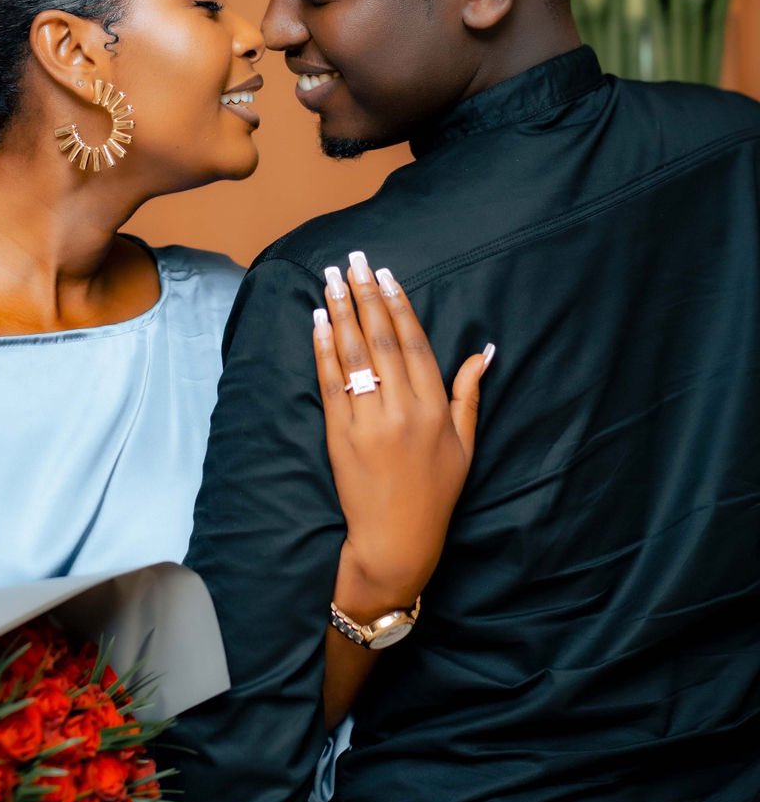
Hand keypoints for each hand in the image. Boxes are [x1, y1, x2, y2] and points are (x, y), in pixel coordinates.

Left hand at [313, 251, 493, 613]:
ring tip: (331, 280)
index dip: (399, 305)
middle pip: (382, 339)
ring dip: (341, 312)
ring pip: (354, 355)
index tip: (386, 275)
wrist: (397, 541)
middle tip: (353, 260)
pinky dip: (323, 349)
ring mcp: (370, 422)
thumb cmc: (436, 493)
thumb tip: (484, 351)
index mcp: (436, 408)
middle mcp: (404, 409)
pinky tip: (317, 322)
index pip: (415, 343)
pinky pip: (331, 383)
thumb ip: (470, 395)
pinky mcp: (341, 435)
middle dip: (365, 295)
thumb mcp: (466, 445)